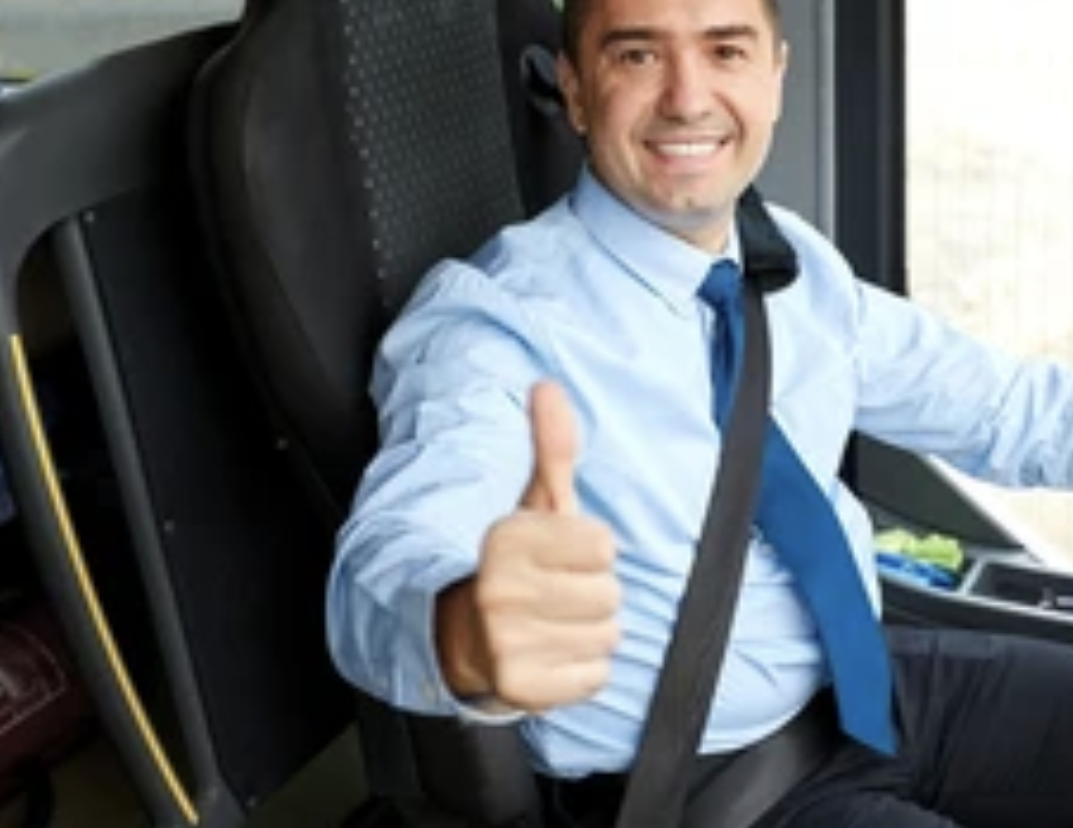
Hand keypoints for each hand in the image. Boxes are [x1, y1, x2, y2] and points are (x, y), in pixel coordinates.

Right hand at [435, 382, 620, 712]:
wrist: (462, 636)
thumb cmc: (516, 564)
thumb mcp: (535, 504)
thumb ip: (551, 448)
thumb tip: (547, 386)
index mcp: (504, 539)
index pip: (603, 546)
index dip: (591, 553)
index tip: (560, 558)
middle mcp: (499, 590)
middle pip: (610, 593)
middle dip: (593, 596)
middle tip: (557, 596)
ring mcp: (505, 642)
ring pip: (606, 636)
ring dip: (590, 633)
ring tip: (553, 625)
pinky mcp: (519, 687)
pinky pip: (596, 677)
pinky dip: (583, 672)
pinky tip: (552, 656)